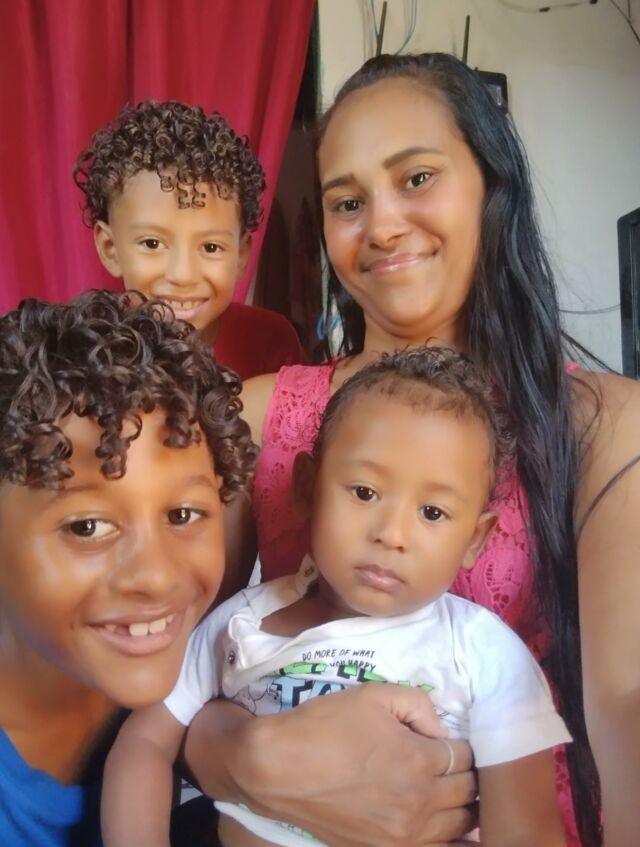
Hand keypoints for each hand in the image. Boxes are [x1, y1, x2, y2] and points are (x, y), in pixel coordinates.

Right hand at [228, 683, 476, 845]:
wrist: (278, 768)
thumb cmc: (325, 725)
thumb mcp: (373, 695)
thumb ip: (418, 704)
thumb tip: (440, 730)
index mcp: (420, 761)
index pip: (466, 756)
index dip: (461, 744)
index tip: (449, 740)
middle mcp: (419, 803)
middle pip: (468, 792)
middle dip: (466, 774)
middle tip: (455, 764)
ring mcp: (403, 835)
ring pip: (459, 826)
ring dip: (462, 807)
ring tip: (454, 792)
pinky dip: (447, 836)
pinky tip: (445, 824)